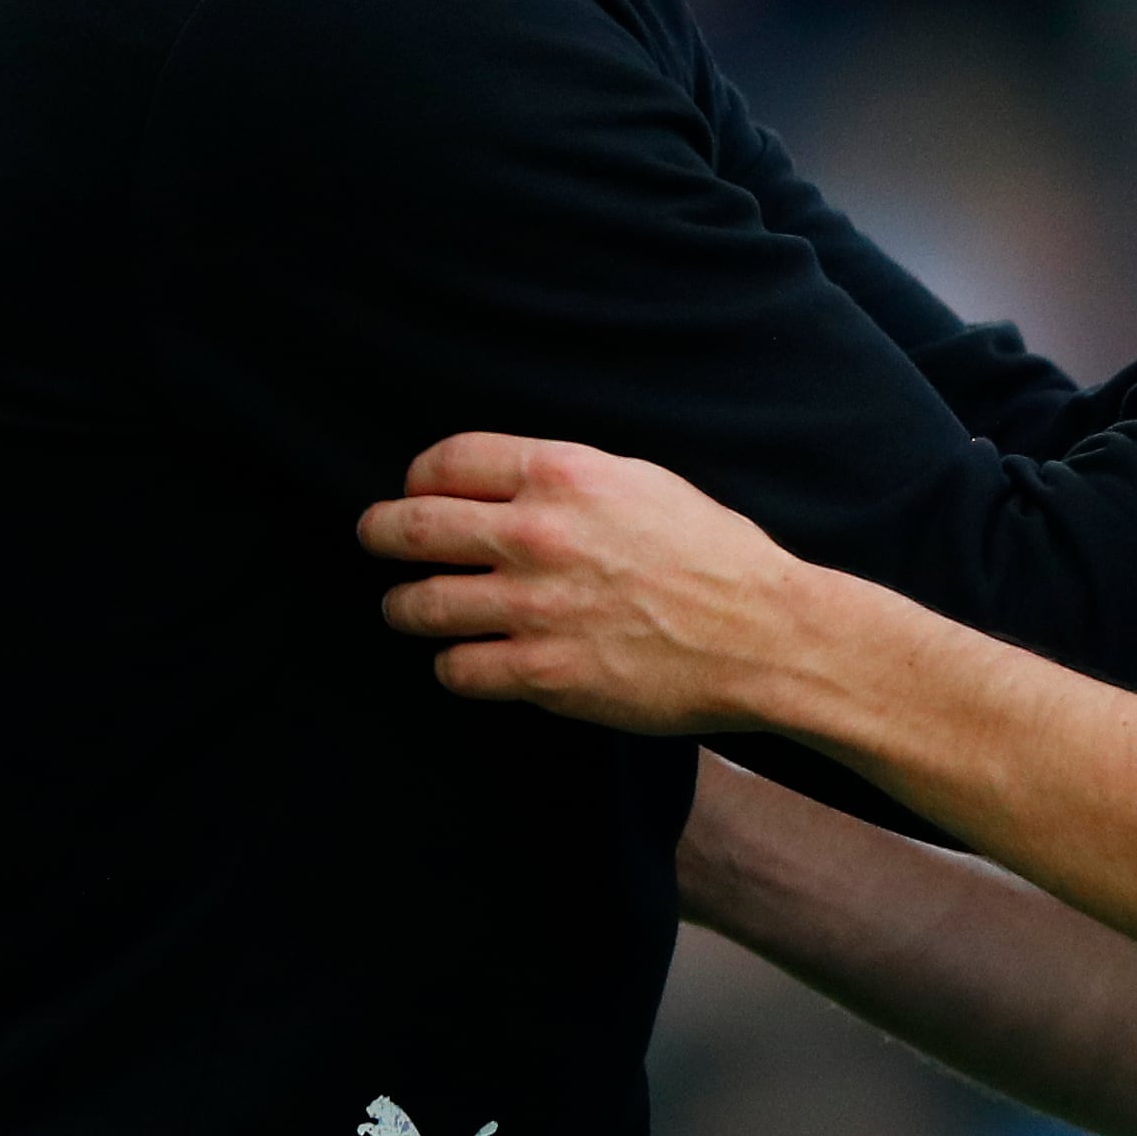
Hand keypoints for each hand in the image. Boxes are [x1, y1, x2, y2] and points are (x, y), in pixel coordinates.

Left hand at [362, 433, 825, 737]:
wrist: (762, 634)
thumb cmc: (715, 556)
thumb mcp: (642, 484)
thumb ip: (569, 482)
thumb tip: (512, 488)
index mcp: (562, 475)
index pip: (447, 461)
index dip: (418, 478)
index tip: (414, 492)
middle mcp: (536, 535)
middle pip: (411, 528)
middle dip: (379, 533)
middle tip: (373, 539)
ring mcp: (534, 608)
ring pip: (421, 605)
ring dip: (406, 607)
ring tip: (408, 609)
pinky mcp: (543, 673)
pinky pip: (459, 669)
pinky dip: (454, 664)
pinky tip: (466, 661)